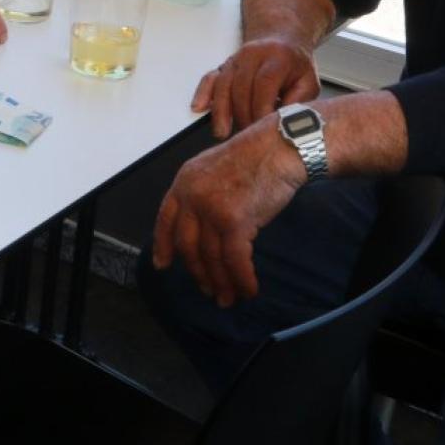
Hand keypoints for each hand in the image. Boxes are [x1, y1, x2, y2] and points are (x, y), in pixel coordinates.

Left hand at [150, 120, 306, 306]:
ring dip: (222, 282)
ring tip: (229, 297)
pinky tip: (248, 290)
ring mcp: (211, 209)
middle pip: (188, 246)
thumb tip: (201, 227)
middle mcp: (192, 196)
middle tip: (208, 289)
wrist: (281, 146)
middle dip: (198, 272)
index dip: (163, 245)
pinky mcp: (234, 221)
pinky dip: (242, 279)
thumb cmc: (256, 155)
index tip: (163, 264)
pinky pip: (235, 261)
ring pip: (212, 257)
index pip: (165, 220)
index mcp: (184, 181)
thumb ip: (202, 193)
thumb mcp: (215, 167)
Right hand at [191, 38, 319, 137]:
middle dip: (241, 115)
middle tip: (246, 135)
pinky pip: (210, 78)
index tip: (261, 128)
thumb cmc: (295, 65)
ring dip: (221, 110)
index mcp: (277, 58)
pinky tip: (199, 107)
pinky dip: (203, 93)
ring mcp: (236, 59)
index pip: (263, 84)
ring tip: (222, 132)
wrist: (282, 40)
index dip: (260, 108)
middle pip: (240, 86)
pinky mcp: (225, 65)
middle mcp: (253, 55)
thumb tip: (283, 122)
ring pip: (222, 84)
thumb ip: (298, 102)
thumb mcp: (308, 82)